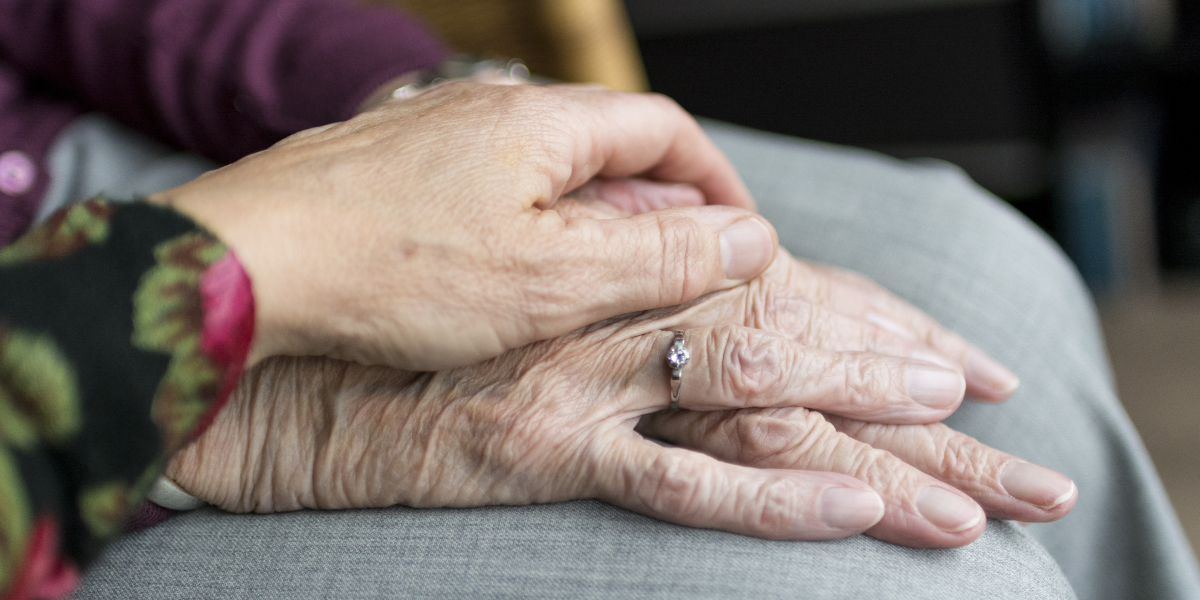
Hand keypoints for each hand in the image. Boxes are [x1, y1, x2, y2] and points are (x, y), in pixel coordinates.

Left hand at [149, 83, 773, 370]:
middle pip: (606, 146)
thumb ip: (658, 256)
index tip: (739, 235)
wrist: (244, 267)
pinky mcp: (390, 170)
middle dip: (657, 207)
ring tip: (599, 286)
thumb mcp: (552, 279)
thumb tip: (749, 239)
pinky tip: (508, 279)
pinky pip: (486, 189)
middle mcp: (489, 109)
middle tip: (676, 273)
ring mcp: (434, 134)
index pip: (665, 129)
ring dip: (591, 220)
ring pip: (544, 170)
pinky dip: (524, 228)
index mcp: (542, 122)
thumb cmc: (390, 270)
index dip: (714, 182)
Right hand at [168, 204, 1071, 548]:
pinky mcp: (550, 445)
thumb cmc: (423, 315)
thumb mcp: (532, 288)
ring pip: (762, 397)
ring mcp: (593, 378)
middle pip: (796, 340)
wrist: (308, 354)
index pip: (784, 291)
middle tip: (1000, 415)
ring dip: (873, 435)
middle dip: (905, 378)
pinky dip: (772, 496)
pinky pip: (679, 478)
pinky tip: (852, 510)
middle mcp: (622, 311)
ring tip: (972, 487)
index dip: (876, 323)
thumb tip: (691, 281)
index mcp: (628, 270)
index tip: (959, 357)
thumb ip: (616, 283)